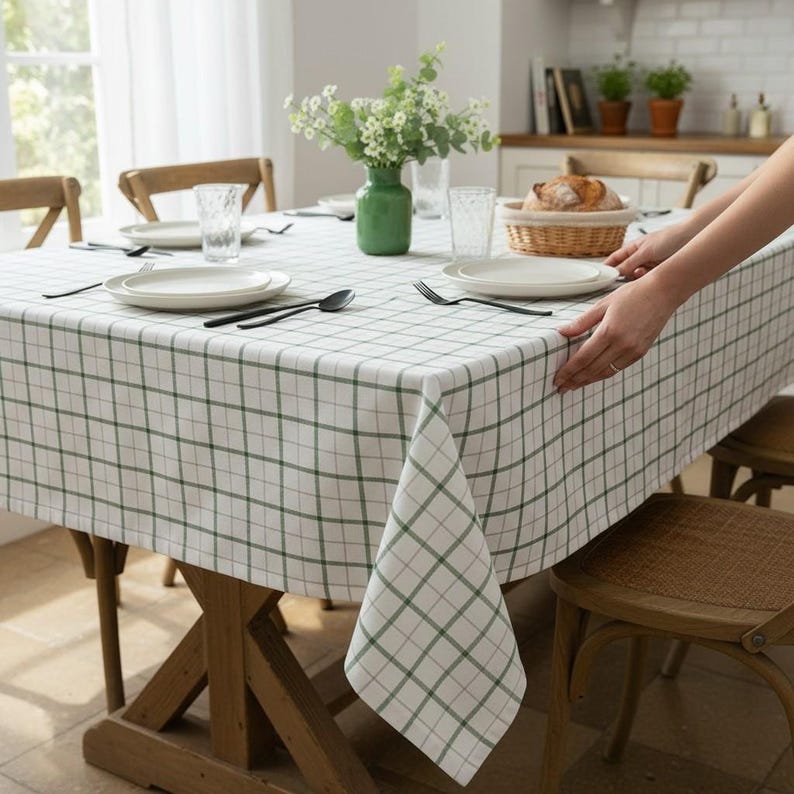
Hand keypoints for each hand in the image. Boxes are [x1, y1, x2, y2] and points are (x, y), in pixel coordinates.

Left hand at [553, 277, 679, 391]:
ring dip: (588, 380)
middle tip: (561, 388)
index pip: (583, 358)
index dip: (568, 371)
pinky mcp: (640, 352)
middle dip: (575, 380)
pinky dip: (603, 374)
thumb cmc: (633, 294)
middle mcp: (622, 344)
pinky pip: (618, 368)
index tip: (558, 379)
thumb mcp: (603, 304)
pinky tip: (594, 375)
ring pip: (605, 372)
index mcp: (609, 331)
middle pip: (592, 369)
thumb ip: (581, 322)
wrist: (663, 292)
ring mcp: (633, 350)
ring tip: (574, 385)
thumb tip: (562, 332)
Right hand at [605, 225, 690, 279]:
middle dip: (622, 275)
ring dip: (636, 277)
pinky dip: (646, 279)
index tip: (602, 277)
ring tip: (641, 272)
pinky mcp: (657, 272)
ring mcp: (648, 265)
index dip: (607, 267)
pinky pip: (646, 279)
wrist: (690, 238)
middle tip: (622, 279)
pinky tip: (649, 275)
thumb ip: (630, 263)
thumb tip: (617, 273)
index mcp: (632, 248)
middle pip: (623, 271)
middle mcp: (638, 257)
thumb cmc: (669, 238)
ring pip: (635, 277)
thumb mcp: (645, 251)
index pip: (614, 259)